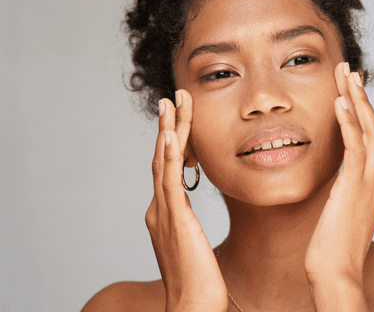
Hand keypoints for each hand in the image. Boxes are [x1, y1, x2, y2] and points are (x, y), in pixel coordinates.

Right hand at [145, 90, 227, 311]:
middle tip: (172, 99)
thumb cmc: (197, 280)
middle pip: (162, 158)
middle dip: (168, 126)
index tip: (179, 118)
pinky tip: (172, 135)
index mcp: (164, 213)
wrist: (193, 306)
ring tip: (171, 103)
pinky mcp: (175, 220)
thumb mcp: (190, 243)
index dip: (172, 141)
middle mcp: (159, 208)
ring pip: (164, 162)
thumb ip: (186, 225)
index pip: (167, 168)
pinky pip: (170, 182)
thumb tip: (188, 218)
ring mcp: (164, 213)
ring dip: (168, 130)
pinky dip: (170, 156)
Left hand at [305, 62, 373, 287]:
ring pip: (369, 129)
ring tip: (346, 74)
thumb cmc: (331, 246)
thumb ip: (341, 189)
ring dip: (357, 99)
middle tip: (349, 71)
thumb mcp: (340, 210)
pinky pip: (355, 146)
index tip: (348, 90)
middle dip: (361, 96)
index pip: (370, 138)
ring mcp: (369, 181)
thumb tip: (332, 177)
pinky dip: (349, 121)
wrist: (335, 273)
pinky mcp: (354, 186)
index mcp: (373, 183)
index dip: (361, 111)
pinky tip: (340, 101)